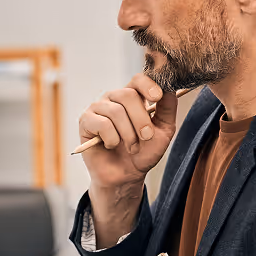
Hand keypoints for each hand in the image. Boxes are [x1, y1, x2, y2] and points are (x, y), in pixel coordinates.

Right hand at [79, 74, 178, 191]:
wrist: (126, 175)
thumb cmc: (144, 152)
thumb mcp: (163, 131)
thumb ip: (167, 109)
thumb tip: (169, 89)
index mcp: (132, 96)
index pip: (137, 80)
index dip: (147, 85)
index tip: (157, 97)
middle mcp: (113, 98)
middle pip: (127, 95)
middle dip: (141, 119)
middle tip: (146, 136)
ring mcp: (98, 108)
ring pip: (115, 112)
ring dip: (128, 134)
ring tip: (131, 147)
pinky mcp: (86, 122)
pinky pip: (102, 124)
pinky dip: (112, 139)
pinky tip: (111, 146)